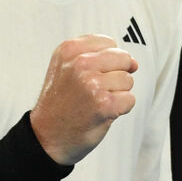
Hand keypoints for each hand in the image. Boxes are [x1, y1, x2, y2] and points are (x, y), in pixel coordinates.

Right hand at [29, 35, 138, 165]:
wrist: (47, 137)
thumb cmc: (60, 104)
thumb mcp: (65, 67)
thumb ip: (97, 56)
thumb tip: (134, 62)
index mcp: (69, 50)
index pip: (109, 43)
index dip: (107, 62)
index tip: (90, 76)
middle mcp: (80, 64)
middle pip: (123, 59)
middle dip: (115, 76)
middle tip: (94, 91)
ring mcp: (92, 84)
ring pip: (128, 80)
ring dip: (117, 94)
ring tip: (95, 103)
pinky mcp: (104, 104)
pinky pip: (129, 99)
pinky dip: (120, 109)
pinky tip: (102, 113)